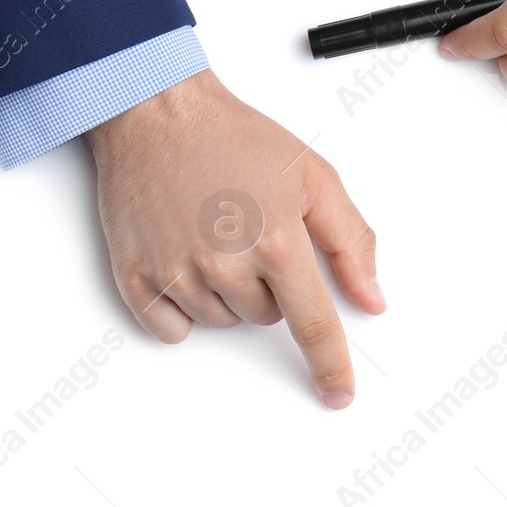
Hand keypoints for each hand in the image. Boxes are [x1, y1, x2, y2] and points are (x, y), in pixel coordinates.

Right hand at [85, 70, 383, 408]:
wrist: (159, 114)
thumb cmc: (235, 138)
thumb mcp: (313, 176)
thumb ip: (350, 241)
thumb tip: (370, 299)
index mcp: (276, 240)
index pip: (314, 326)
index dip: (331, 364)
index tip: (339, 392)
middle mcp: (225, 264)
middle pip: (267, 318)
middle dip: (270, 282)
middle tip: (250, 228)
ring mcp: (176, 274)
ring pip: (223, 322)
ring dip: (227, 291)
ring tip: (214, 231)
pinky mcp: (135, 277)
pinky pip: (172, 328)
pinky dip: (183, 306)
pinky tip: (183, 258)